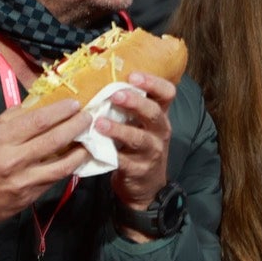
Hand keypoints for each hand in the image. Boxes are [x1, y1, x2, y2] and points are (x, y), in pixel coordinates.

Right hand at [0, 100, 91, 242]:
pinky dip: (68, 168)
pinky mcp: (29, 197)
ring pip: (62, 164)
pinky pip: (54, 179)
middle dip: (76, 126)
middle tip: (89, 117)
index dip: (60, 111)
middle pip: (54, 140)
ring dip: (81, 151)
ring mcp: (23, 181)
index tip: (74, 104)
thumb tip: (34, 105)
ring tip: (90, 139)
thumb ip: (8, 120)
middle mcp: (12, 160)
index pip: (37, 121)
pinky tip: (76, 159)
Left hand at [103, 72, 175, 212]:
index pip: (167, 93)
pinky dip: (109, 154)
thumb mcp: (141, 125)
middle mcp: (159, 132)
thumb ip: (130, 106)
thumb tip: (101, 79)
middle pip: (154, 113)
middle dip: (135, 102)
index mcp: (160, 116)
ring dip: (119, 129)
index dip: (153, 82)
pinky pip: (124, 161)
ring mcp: (150, 152)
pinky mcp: (138, 170)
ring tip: (100, 123)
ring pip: (139, 138)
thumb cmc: (138, 146)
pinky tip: (94, 147)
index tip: (133, 75)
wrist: (146, 185)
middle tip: (116, 94)